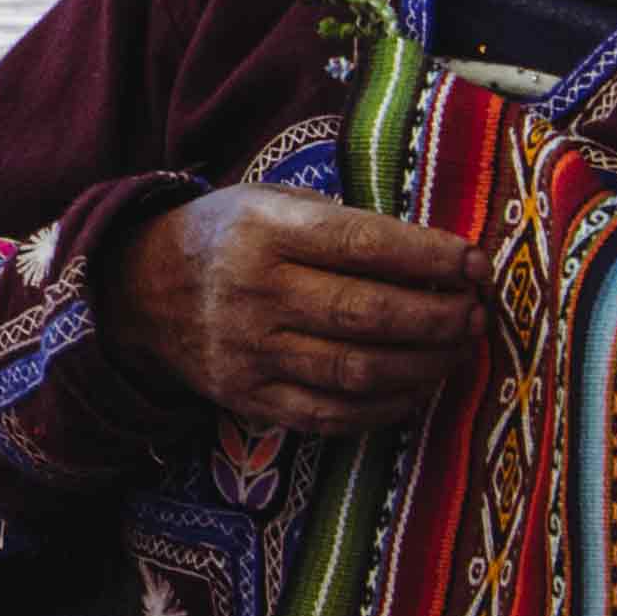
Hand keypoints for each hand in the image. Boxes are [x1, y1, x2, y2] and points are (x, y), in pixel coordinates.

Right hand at [92, 183, 486, 435]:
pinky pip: (331, 414)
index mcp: (264, 230)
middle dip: (438, 317)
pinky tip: (416, 389)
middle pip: (368, 313)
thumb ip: (341, 224)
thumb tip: (436, 256)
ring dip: (424, 365)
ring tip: (457, 351)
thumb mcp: (269, 201)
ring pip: (357, 370)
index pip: (364, 245)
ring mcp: (250, 352)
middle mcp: (254, 292)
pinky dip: (385, 407)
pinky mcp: (249, 398)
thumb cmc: (227, 237)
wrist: (139, 291)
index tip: (476, 265)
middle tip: (476, 315)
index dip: (430, 258)